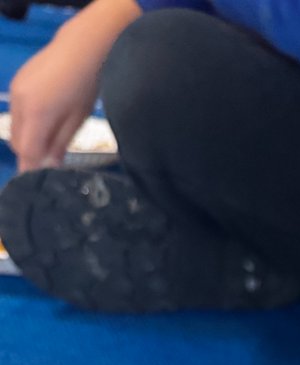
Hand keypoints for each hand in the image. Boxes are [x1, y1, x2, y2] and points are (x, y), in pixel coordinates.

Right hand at [10, 0, 137, 170]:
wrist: (82, 47)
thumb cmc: (86, 85)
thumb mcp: (77, 120)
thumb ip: (60, 144)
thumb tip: (50, 166)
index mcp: (37, 115)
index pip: (28, 153)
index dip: (31, 171)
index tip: (38, 186)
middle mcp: (21, 103)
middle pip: (19, 143)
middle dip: (32, 156)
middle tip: (51, 166)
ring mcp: (17, 90)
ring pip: (16, 129)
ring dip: (30, 141)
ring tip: (52, 145)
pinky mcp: (18, 83)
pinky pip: (18, 114)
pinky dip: (28, 125)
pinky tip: (47, 125)